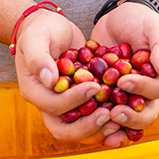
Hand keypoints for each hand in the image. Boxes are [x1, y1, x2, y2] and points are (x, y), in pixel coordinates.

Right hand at [12, 8, 118, 142]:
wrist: (50, 27)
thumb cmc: (41, 29)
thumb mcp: (36, 38)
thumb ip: (38, 58)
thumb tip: (50, 80)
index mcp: (34, 91)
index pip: (53, 106)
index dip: (74, 100)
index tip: (94, 86)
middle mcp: (47, 104)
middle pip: (64, 129)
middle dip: (88, 126)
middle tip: (110, 115)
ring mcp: (64, 106)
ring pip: (79, 131)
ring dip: (99, 129)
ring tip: (119, 119)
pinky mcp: (79, 103)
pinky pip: (91, 120)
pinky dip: (106, 122)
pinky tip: (124, 113)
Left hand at [90, 2, 158, 144]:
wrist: (119, 17)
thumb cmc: (142, 21)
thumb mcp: (154, 27)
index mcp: (158, 79)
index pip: (155, 92)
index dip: (141, 90)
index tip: (124, 82)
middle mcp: (143, 92)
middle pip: (143, 115)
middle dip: (130, 118)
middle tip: (114, 114)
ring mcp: (123, 95)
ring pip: (122, 119)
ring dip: (112, 126)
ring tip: (98, 126)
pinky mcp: (105, 93)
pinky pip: (101, 110)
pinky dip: (93, 118)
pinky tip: (79, 118)